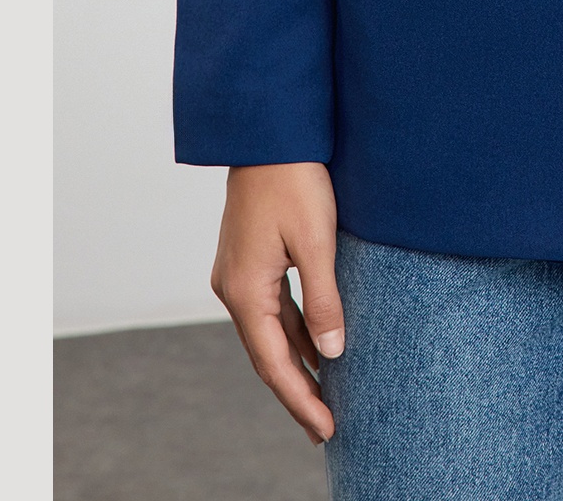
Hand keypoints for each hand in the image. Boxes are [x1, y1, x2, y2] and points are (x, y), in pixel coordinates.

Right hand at [211, 162, 344, 442]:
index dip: (301, 399)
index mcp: (245, 291)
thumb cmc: (294, 180)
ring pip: (269, 333)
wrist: (268, 135)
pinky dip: (292, 332)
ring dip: (295, 363)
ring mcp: (237, 274)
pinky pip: (271, 309)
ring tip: (325, 394)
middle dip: (297, 391)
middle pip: (267, 355)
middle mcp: (233, 289)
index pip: (275, 363)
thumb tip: (330, 355)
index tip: (327, 429)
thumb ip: (322, 301)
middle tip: (326, 425)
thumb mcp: (316, 242)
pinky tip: (314, 345)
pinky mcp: (248, 259)